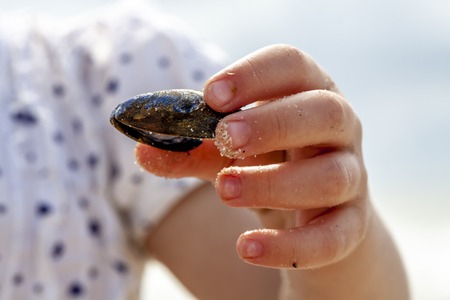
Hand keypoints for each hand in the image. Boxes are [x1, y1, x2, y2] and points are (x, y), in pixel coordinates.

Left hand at [136, 44, 367, 269]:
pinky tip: (246, 248)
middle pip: (325, 112)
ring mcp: (352, 177)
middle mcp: (339, 129)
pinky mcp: (351, 226)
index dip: (254, 75)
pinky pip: (332, 238)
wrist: (315, 212)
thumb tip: (141, 152)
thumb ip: (189, 150)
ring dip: (275, 182)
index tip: (211, 95)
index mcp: (307, 94)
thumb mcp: (230, 151)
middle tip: (224, 138)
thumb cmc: (270, 164)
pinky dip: (289, 245)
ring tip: (225, 189)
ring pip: (331, 177)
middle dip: (272, 123)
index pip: (292, 66)